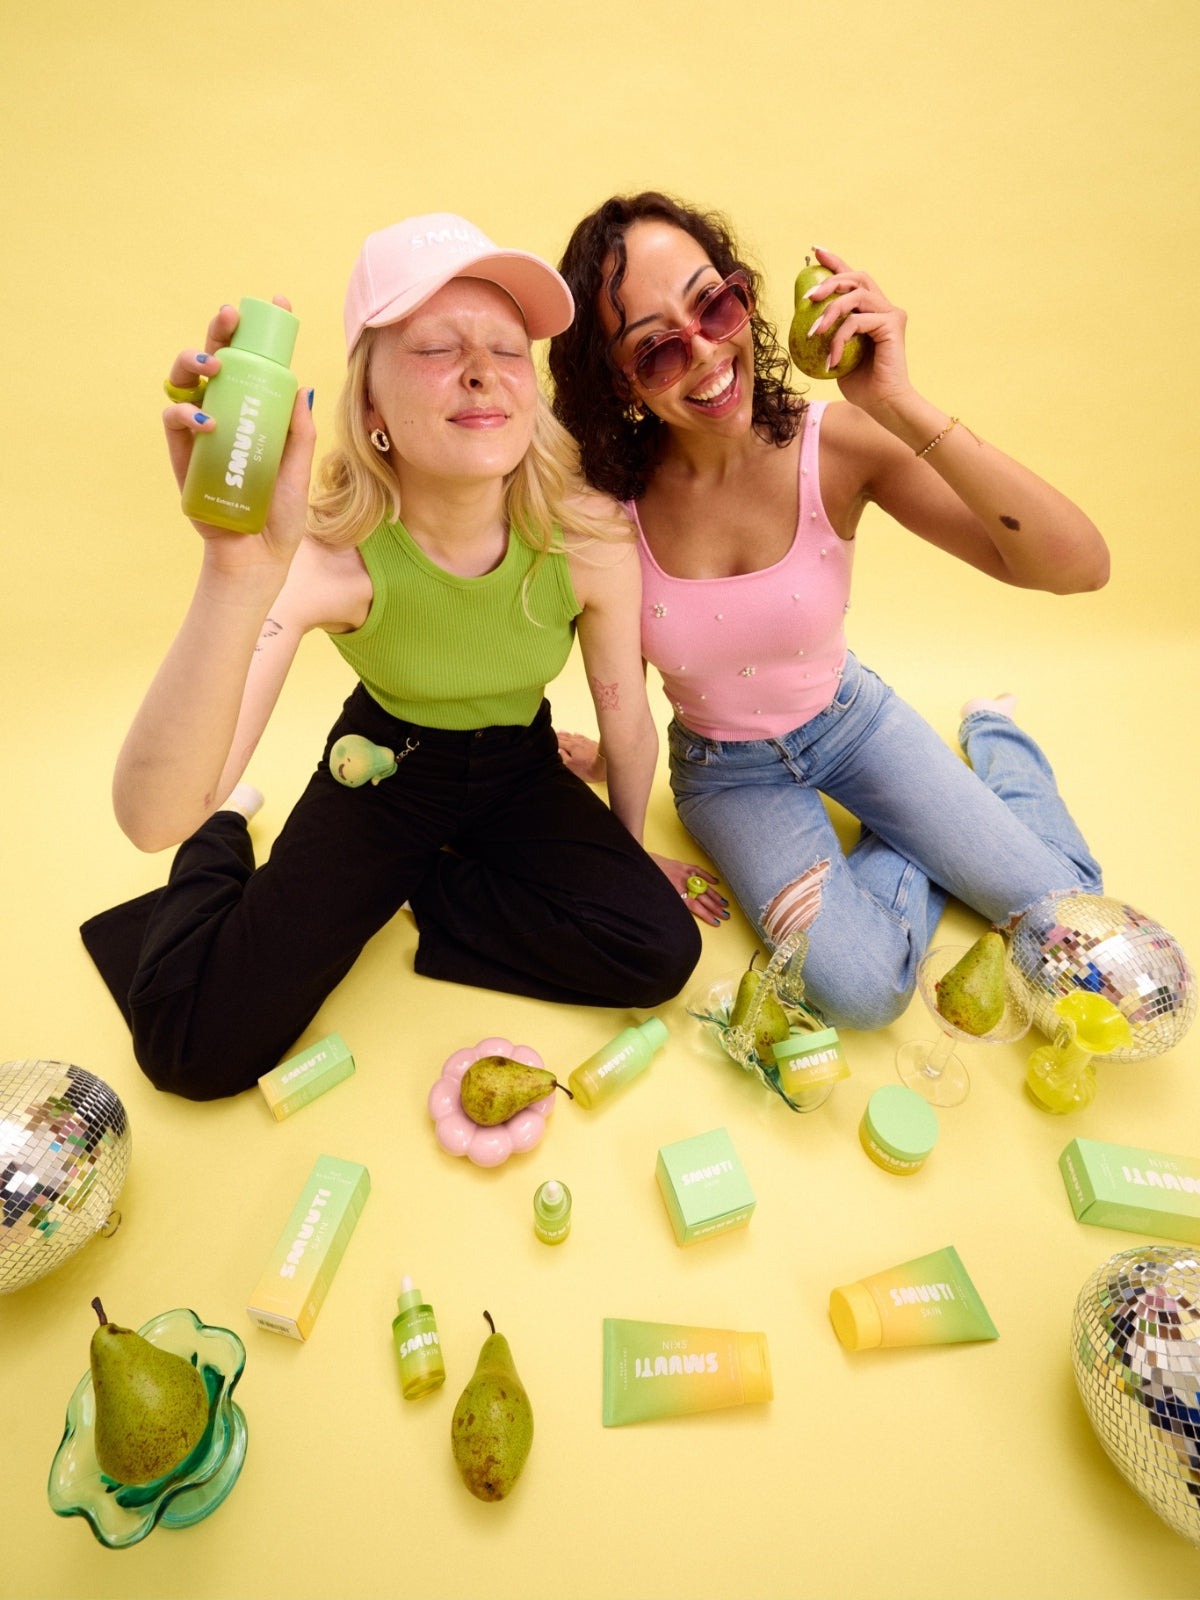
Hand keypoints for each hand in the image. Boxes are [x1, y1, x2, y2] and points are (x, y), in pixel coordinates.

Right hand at [162, 298, 314, 569]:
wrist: (258, 558)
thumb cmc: (280, 515)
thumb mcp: (298, 470)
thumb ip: (299, 433)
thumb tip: (304, 387)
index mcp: (255, 412)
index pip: (255, 364)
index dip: (259, 332)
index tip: (275, 303)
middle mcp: (225, 414)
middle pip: (214, 361)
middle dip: (219, 332)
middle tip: (230, 317)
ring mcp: (200, 432)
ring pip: (185, 381)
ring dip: (193, 363)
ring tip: (214, 366)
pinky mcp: (183, 456)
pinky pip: (174, 422)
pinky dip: (185, 414)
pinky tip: (206, 420)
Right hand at [557, 730, 606, 783]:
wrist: (606, 765)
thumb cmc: (589, 768)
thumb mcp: (572, 766)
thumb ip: (564, 757)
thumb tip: (558, 750)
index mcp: (571, 747)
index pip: (559, 742)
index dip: (553, 740)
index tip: (547, 737)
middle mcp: (578, 742)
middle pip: (565, 737)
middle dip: (558, 735)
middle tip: (552, 732)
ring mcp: (586, 742)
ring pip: (573, 736)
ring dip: (566, 733)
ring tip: (560, 730)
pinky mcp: (593, 744)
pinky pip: (582, 736)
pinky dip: (577, 734)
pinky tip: (576, 733)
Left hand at [649, 853, 729, 925]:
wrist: (638, 861)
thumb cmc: (645, 880)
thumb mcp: (656, 897)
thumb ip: (669, 904)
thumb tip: (680, 915)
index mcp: (675, 893)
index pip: (696, 906)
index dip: (707, 915)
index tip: (717, 921)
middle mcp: (682, 883)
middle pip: (703, 898)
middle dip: (715, 907)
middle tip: (726, 915)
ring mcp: (683, 873)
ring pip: (703, 886)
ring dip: (715, 895)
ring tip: (725, 903)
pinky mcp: (682, 865)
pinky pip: (698, 870)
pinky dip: (708, 876)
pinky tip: (716, 882)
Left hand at [804, 248, 912, 413]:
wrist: (882, 405)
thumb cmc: (860, 385)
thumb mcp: (835, 353)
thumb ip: (828, 333)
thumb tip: (804, 319)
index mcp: (871, 311)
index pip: (853, 278)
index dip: (835, 261)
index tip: (815, 251)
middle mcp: (883, 307)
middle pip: (856, 277)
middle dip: (829, 282)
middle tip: (808, 298)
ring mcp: (890, 314)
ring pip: (855, 296)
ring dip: (830, 311)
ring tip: (814, 332)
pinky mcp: (892, 324)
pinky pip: (857, 321)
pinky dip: (840, 339)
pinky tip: (834, 360)